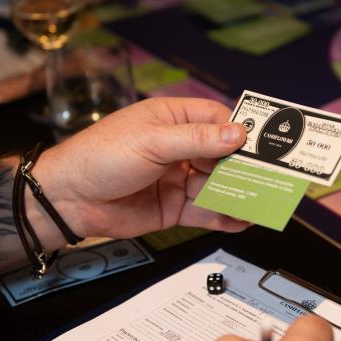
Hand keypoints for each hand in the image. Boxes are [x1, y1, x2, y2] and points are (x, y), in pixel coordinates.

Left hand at [32, 98, 247, 244]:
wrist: (68, 200)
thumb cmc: (100, 156)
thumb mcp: (152, 142)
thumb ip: (196, 140)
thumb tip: (237, 135)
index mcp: (172, 119)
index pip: (217, 120)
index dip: (240, 132)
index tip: (265, 144)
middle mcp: (179, 148)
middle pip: (223, 155)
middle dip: (245, 166)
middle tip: (272, 177)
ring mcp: (178, 179)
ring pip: (217, 185)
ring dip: (239, 193)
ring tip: (263, 202)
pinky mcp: (174, 208)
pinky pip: (206, 212)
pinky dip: (225, 216)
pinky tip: (243, 220)